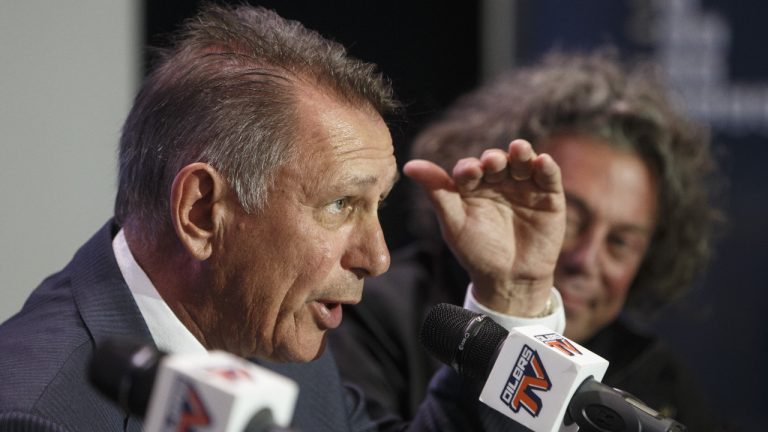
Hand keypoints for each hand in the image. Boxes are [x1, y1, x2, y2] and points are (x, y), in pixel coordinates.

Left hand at [404, 139, 564, 315]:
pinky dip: (546, 167)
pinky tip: (542, 161)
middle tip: (493, 162)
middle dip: (494, 159)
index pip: (469, 168)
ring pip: (522, 162)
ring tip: (518, 149)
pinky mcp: (549, 195)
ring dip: (521, 153)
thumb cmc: (477, 252)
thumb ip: (437, 192)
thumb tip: (409, 165)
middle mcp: (498, 181)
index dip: (468, 168)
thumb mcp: (454, 223)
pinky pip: (548, 176)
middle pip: (497, 161)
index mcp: (472, 185)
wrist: (510, 279)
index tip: (468, 172)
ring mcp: (524, 186)